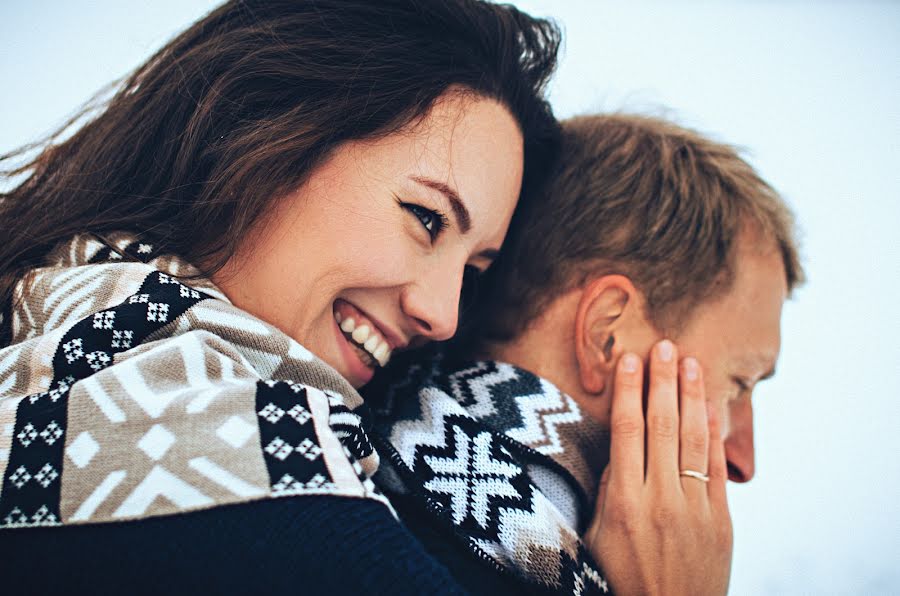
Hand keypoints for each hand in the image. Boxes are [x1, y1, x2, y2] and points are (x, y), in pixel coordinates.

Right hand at [583, 340, 732, 595]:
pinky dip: (716, 433)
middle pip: (662, 425)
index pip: (626, 430)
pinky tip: (712, 405)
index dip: (628, 390)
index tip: (630, 359)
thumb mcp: (596, 536)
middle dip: (662, 381)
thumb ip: (607, 490)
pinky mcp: (721, 520)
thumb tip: (619, 451)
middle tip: (664, 345)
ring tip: (690, 362)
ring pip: (694, 439)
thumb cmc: (620, 580)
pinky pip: (717, 468)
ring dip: (691, 396)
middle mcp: (660, 497)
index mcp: (623, 500)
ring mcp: (694, 507)